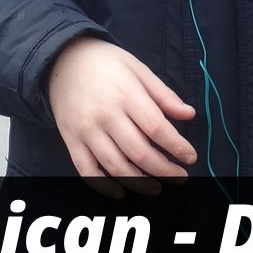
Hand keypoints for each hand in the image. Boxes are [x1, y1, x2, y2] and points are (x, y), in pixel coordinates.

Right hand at [46, 37, 196, 197]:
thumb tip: (189, 114)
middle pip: (139, 152)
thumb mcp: (138, 68)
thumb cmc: (105, 63)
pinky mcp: (71, 140)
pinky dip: (103, 186)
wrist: (62, 60)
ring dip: (140, 183)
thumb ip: (163, 94)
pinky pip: (86, 171)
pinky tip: (121, 192)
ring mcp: (86, 130)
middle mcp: (105, 115)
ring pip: (116, 166)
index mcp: (126, 94)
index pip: (157, 128)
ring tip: (157, 188)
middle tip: (180, 177)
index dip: (177, 147)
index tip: (190, 157)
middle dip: (164, 170)